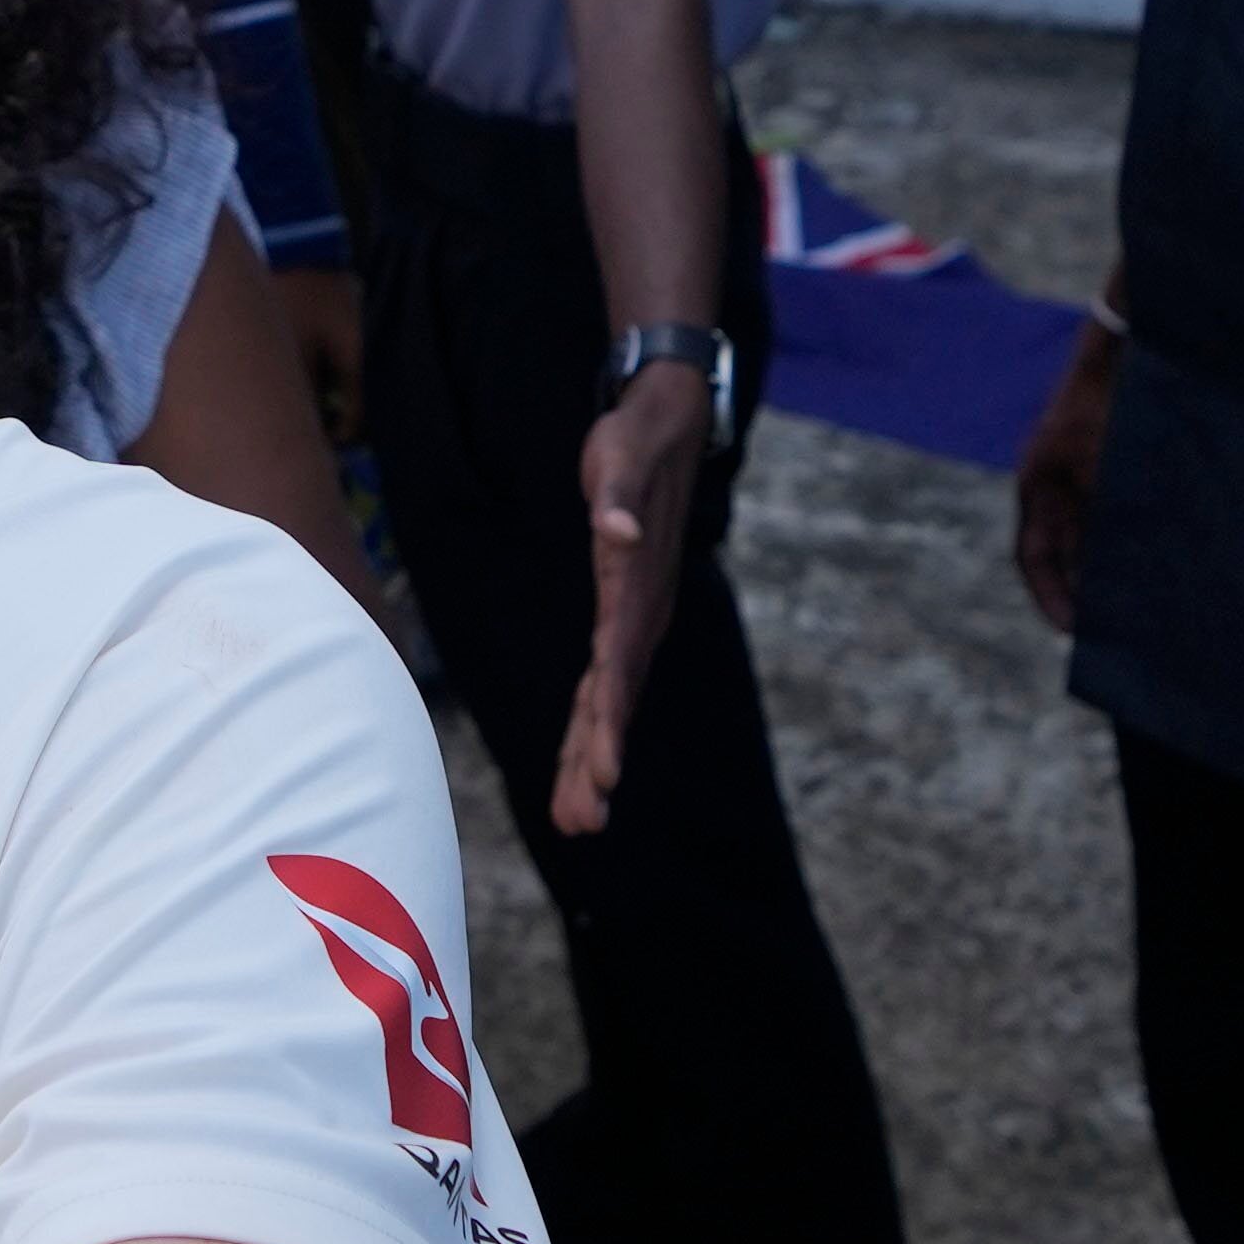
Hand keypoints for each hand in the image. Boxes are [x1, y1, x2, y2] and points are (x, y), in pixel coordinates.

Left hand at [548, 358, 707, 839]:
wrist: (667, 421)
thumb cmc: (635, 439)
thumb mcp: (620, 460)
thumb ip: (616, 501)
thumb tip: (616, 533)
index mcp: (636, 588)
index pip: (618, 667)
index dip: (607, 721)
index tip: (603, 771)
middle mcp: (641, 613)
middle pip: (614, 700)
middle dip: (595, 761)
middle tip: (581, 822)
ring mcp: (635, 617)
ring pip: (609, 701)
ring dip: (590, 758)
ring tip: (576, 820)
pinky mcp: (623, 612)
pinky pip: (602, 680)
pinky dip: (588, 724)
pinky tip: (579, 764)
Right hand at [1009, 323, 1118, 639]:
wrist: (1131, 342)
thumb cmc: (1109, 399)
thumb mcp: (1104, 465)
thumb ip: (1107, 517)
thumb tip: (1114, 573)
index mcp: (1038, 486)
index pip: (1034, 557)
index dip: (1049, 597)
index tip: (1072, 632)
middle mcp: (1059, 484)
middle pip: (1067, 551)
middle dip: (1087, 591)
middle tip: (1116, 630)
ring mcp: (1088, 473)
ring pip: (1098, 534)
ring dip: (1117, 566)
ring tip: (1149, 602)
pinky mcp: (1119, 463)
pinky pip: (1123, 512)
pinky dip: (1139, 538)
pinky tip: (1169, 554)